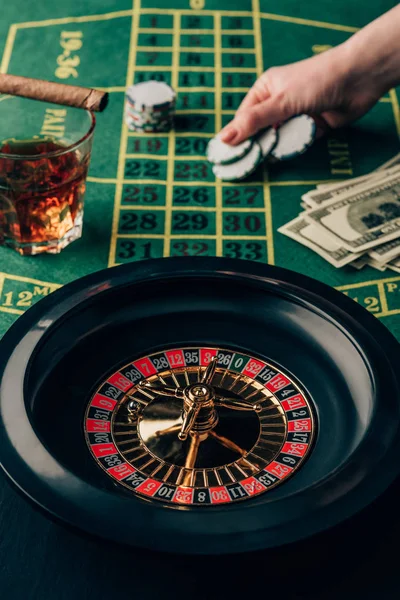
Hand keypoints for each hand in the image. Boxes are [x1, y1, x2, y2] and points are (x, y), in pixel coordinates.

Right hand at [220, 45, 383, 144]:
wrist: (358, 78)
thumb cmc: (316, 81)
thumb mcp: (280, 102)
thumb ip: (252, 123)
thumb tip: (223, 139)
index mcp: (265, 91)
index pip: (243, 120)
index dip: (237, 138)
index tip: (231, 157)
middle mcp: (278, 103)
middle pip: (260, 133)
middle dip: (260, 145)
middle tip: (253, 162)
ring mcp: (295, 116)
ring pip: (280, 140)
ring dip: (282, 146)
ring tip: (283, 147)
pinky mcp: (311, 128)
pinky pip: (298, 143)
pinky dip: (299, 145)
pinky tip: (303, 140)